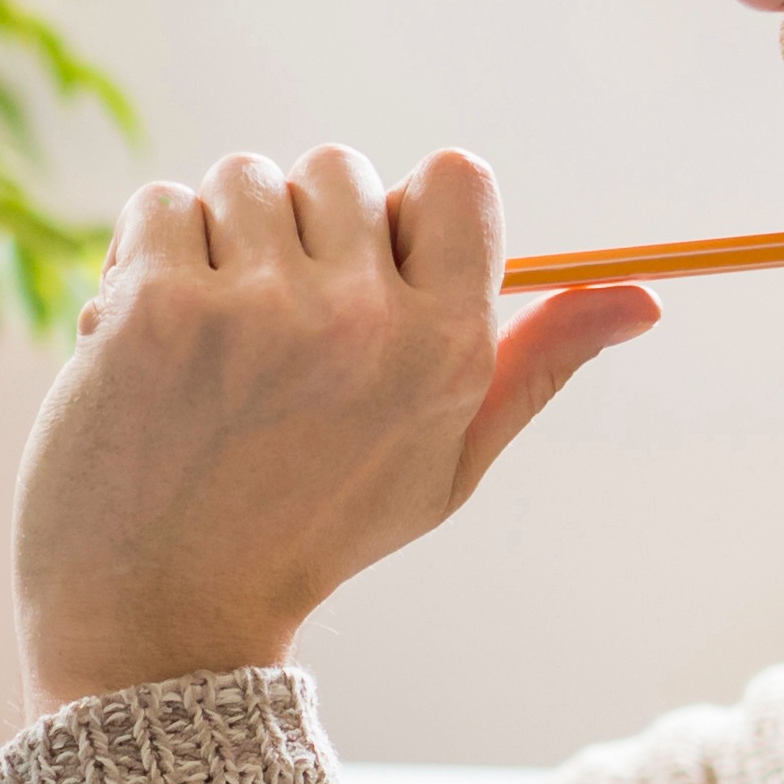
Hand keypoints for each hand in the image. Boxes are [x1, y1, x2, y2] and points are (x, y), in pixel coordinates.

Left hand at [16, 145, 662, 703]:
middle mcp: (363, 322)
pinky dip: (141, 258)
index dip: (402, 214)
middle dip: (300, 234)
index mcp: (447, 349)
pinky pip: (161, 204)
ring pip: (244, 177)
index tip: (364, 278)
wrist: (160, 615)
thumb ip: (537, 367)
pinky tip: (143, 342)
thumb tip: (642, 301)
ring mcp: (255, 312)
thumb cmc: (309, 529)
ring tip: (206, 343)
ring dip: (219, 243)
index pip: (457, 177)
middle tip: (270, 338)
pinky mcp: (157, 308)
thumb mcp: (446, 463)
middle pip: (342, 168)